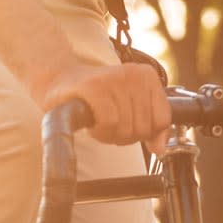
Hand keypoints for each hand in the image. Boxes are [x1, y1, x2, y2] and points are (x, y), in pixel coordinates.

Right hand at [40, 61, 172, 145]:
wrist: (60, 82)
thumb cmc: (96, 98)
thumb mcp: (129, 109)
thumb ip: (150, 127)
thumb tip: (159, 149)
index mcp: (147, 76)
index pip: (162, 120)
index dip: (145, 133)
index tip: (128, 127)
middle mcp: (133, 74)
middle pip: (144, 127)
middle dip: (125, 136)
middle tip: (109, 126)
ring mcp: (114, 78)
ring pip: (126, 128)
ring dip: (110, 135)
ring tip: (99, 124)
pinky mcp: (95, 87)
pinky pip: (110, 123)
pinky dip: (100, 132)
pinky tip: (92, 125)